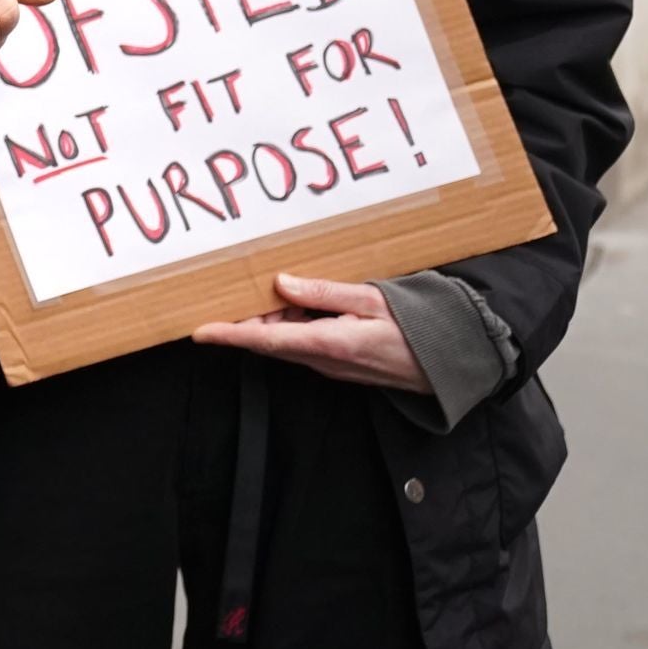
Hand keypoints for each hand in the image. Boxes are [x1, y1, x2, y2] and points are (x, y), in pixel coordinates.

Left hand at [191, 275, 433, 393]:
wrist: (448, 363)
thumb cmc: (414, 327)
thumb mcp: (371, 299)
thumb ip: (323, 292)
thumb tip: (281, 283)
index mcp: (328, 343)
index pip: (266, 340)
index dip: (230, 336)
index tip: (199, 332)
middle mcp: (323, 360)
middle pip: (269, 341)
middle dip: (246, 319)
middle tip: (230, 291)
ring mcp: (330, 366)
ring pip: (284, 342)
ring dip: (270, 320)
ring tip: (264, 290)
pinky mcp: (338, 364)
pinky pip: (303, 344)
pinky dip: (290, 325)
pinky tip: (294, 303)